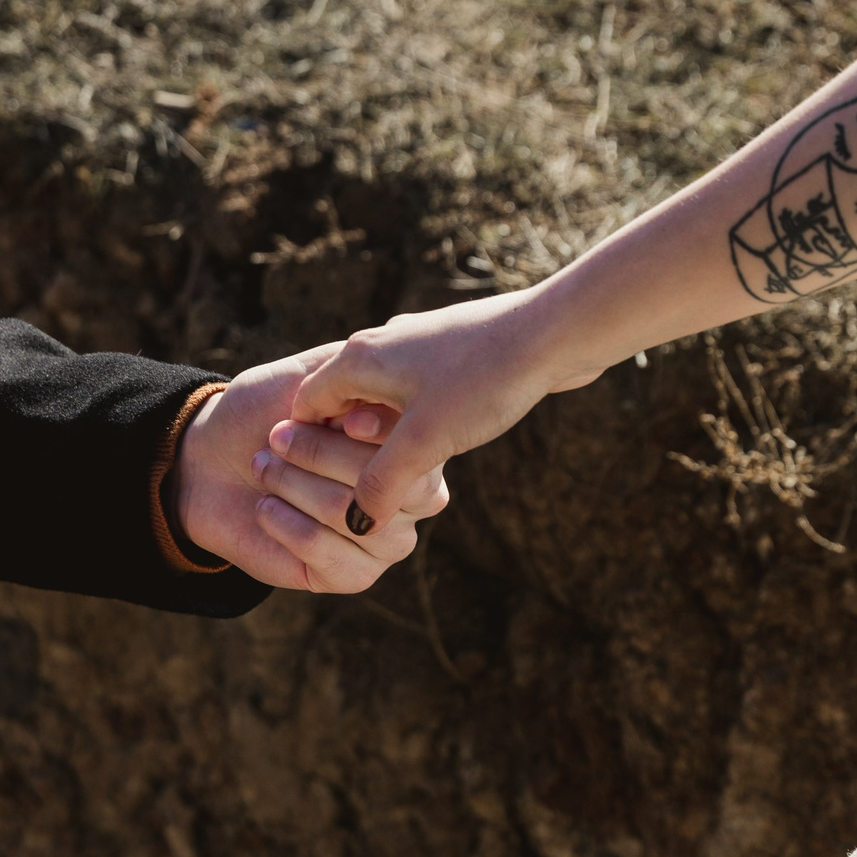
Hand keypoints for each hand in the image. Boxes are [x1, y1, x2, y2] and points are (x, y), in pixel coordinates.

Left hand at [168, 346, 450, 591]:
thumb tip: (381, 400)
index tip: (344, 420)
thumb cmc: (266, 413)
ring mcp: (388, 541)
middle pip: (385, 484)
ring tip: (264, 468)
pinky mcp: (354, 575)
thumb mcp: (304, 378)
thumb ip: (350, 377)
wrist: (213, 462)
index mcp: (412, 444)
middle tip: (275, 438)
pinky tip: (265, 508)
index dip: (380, 433)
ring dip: (295, 486)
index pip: (415, 446)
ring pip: (350, 516)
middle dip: (319, 455)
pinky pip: (324, 551)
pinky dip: (285, 523)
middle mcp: (412, 496)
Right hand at [288, 287, 600, 529]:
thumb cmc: (482, 381)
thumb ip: (382, 483)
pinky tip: (440, 442)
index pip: (306, 405)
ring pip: (381, 396)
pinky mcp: (450, 350)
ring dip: (384, 435)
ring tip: (401, 470)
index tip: (312, 486)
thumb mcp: (424, 442)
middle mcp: (380, 343)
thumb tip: (358, 524)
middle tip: (358, 486)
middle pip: (341, 400)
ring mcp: (416, 344)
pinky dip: (415, 419)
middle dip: (343, 444)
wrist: (552, 333)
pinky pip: (415, 391)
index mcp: (359, 359)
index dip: (304, 448)